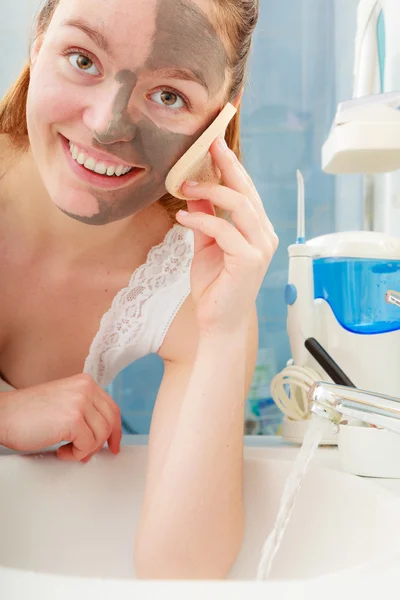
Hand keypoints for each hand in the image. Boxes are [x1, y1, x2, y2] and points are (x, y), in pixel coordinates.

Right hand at [0, 374, 121, 461]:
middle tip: (85, 453)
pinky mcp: (72, 420)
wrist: (4, 415)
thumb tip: (102, 434)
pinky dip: (75, 454)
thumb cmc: (27, 413)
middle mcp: (85, 389)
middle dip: (99, 443)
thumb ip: (84, 410)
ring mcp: (80, 403)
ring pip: (100, 436)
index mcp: (85, 382)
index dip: (115, 430)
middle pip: (110, 423)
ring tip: (67, 450)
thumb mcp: (64, 402)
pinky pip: (86, 445)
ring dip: (84, 450)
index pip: (112, 408)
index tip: (114, 444)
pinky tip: (61, 451)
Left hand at [176, 137, 278, 334]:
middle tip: (207, 145)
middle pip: (247, 191)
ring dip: (211, 191)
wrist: (218, 322)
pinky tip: (182, 218)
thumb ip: (205, 218)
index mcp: (257, 229)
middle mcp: (264, 235)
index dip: (231, 166)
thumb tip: (194, 190)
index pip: (246, 190)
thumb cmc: (215, 285)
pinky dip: (201, 221)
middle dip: (226, 165)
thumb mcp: (206, 244)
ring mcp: (260, 247)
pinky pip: (224, 230)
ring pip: (240, 205)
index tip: (213, 144)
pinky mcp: (250, 260)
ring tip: (186, 186)